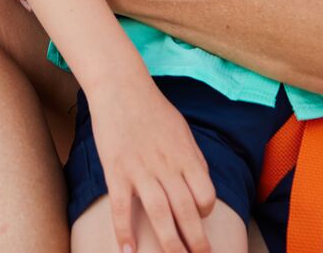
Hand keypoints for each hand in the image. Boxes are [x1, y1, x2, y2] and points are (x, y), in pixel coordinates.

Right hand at [89, 78, 218, 252]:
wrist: (121, 87)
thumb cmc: (153, 109)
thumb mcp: (182, 131)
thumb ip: (192, 159)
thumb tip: (201, 183)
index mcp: (186, 156)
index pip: (205, 195)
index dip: (205, 212)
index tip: (199, 219)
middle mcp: (167, 166)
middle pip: (187, 212)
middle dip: (196, 241)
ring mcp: (141, 170)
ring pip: (160, 215)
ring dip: (170, 243)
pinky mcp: (117, 171)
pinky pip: (123, 208)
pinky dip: (125, 232)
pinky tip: (129, 251)